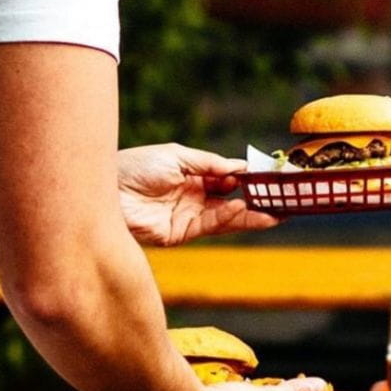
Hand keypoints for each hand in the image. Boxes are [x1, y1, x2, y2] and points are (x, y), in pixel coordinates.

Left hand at [117, 143, 280, 245]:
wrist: (108, 191)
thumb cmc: (136, 167)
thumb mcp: (176, 156)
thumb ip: (209, 163)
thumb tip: (239, 167)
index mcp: (190, 174)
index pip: (226, 177)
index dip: (247, 178)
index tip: (269, 176)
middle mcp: (191, 196)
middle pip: (230, 200)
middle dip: (256, 200)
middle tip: (283, 200)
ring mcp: (186, 216)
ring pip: (225, 216)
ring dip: (250, 214)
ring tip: (275, 211)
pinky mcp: (179, 233)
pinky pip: (210, 225)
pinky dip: (228, 217)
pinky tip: (243, 208)